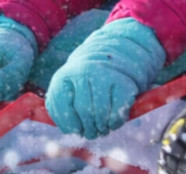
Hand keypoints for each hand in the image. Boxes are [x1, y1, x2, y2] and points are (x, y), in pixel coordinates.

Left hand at [46, 17, 164, 139]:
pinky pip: (118, 112)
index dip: (69, 124)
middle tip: (92, 133)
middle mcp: (83, 72)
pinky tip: (113, 122)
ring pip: (100, 113)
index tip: (76, 130)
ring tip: (102, 128)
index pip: (61, 107)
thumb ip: (62, 106)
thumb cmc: (87, 79)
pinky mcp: (123, 82)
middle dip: (88, 129)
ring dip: (102, 127)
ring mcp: (104, 75)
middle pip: (83, 111)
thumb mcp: (69, 86)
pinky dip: (115, 122)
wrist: (115, 52)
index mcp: (64, 76)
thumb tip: (69, 130)